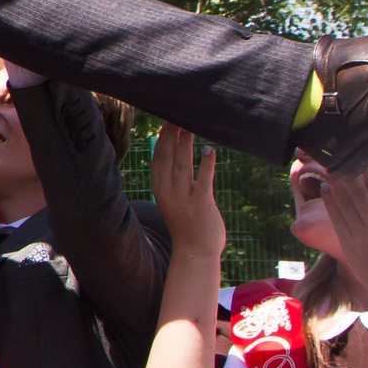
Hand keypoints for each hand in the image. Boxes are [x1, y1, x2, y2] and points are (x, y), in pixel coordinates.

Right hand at [150, 125, 225, 262]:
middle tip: (180, 116)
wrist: (195, 252)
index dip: (163, 138)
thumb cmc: (188, 224)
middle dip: (172, 135)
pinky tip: (209, 150)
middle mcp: (168, 191)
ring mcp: (183, 198)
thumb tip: (178, 155)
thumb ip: (175, 179)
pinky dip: (206, 164)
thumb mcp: (175, 199)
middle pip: (167, 157)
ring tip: (192, 126)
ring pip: (182, 164)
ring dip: (186, 144)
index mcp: (160, 188)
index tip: (169, 120)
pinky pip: (203, 180)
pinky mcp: (201, 204)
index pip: (158, 157)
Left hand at [321, 164, 367, 311]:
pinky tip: (327, 189)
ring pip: (346, 206)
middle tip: (341, 158)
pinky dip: (331, 203)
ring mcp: (360, 238)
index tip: (365, 161)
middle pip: (360, 196)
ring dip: (337, 184)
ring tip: (330, 166)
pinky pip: (338, 220)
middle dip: (351, 175)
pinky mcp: (348, 245)